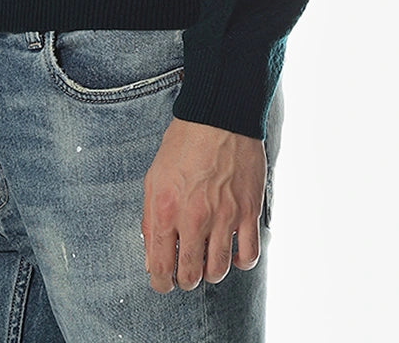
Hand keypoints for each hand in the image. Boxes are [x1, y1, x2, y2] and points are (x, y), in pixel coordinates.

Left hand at [141, 117, 265, 291]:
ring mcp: (224, 217)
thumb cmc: (183, 144)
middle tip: (185, 271)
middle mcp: (194, 218)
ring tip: (207, 260)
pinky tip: (233, 252)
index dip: (160, 282)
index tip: (163, 281)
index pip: (160, 267)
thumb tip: (151, 254)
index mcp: (166, 210)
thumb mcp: (153, 178)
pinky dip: (240, 262)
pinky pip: (249, 255)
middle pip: (190, 275)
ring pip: (219, 271)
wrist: (218, 116)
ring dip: (210, 272)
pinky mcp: (248, 212)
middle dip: (185, 280)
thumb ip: (150, 219)